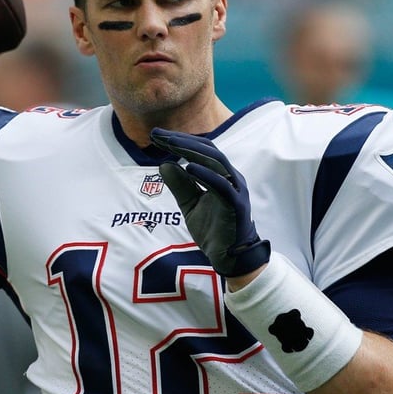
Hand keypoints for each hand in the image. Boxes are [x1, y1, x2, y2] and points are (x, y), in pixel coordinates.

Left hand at [150, 128, 269, 276]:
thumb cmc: (214, 230)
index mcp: (222, 175)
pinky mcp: (236, 205)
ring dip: (191, 150)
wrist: (230, 258)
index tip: (156, 136)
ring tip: (170, 144)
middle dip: (182, 140)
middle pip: (208, 150)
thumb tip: (163, 164)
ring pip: (216, 161)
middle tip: (157, 135)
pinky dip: (205, 174)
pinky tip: (187, 167)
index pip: (201, 150)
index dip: (179, 141)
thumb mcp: (190, 205)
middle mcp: (231, 178)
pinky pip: (222, 185)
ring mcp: (236, 190)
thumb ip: (180, 186)